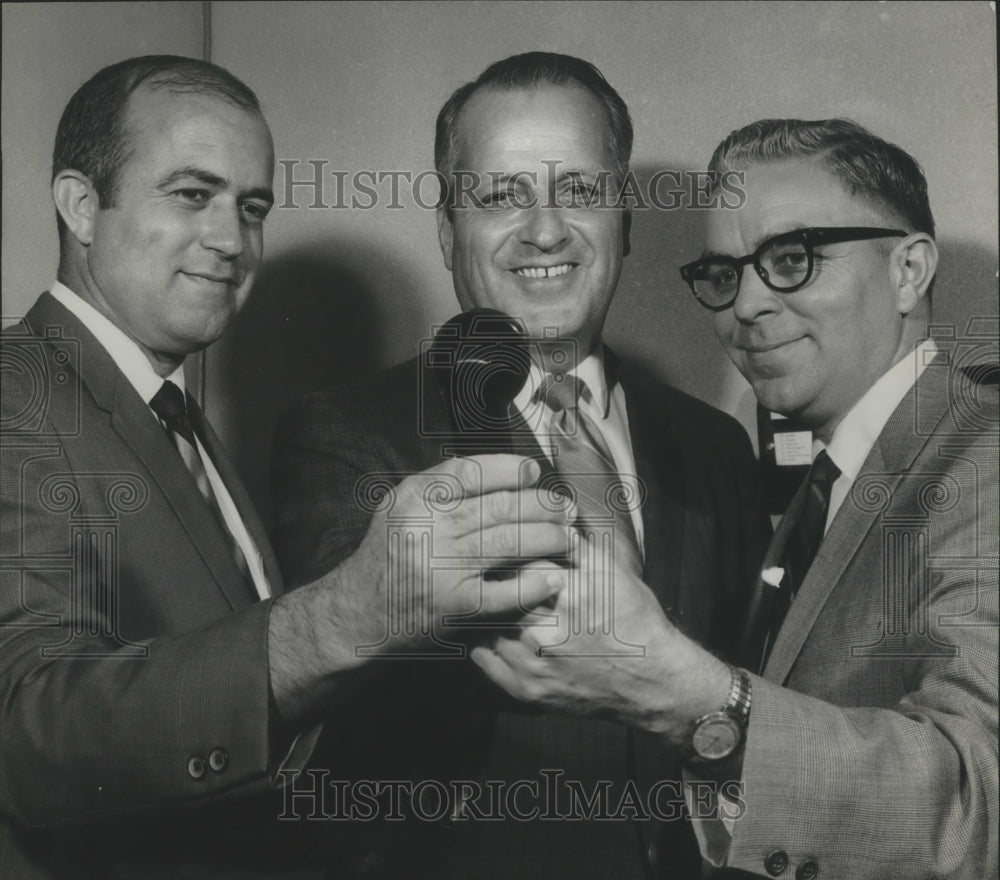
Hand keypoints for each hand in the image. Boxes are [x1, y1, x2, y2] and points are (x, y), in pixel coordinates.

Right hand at [344, 454, 572, 650]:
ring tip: (567, 538)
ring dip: (546, 539)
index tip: (534, 473)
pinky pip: (504, 592)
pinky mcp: (454, 605)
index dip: (509, 469)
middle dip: (541, 506)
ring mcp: (441, 567)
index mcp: (416, 497)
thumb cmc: (391, 553)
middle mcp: (428, 528)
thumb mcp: (402, 506)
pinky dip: (532, 585)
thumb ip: (443, 486)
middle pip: (498, 507)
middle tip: (565, 509)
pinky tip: (551, 578)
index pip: (471, 471)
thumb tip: (505, 470)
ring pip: (507, 543)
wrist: (358, 611)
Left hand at [471, 534, 730, 746]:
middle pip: (499, 596)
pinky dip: (483, 645)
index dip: (510, 554)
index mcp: (568, 596)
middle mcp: (545, 633)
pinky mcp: (528, 690)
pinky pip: (488, 663)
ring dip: (486, 613)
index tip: (501, 549)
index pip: (519, 563)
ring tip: (486, 600)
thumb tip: (549, 520)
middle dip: (495, 583)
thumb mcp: (613, 573)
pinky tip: (488, 633)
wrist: (652, 680)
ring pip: (486, 628)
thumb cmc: (635, 621)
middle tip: (486, 571)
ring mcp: (533, 666)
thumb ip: (576, 545)